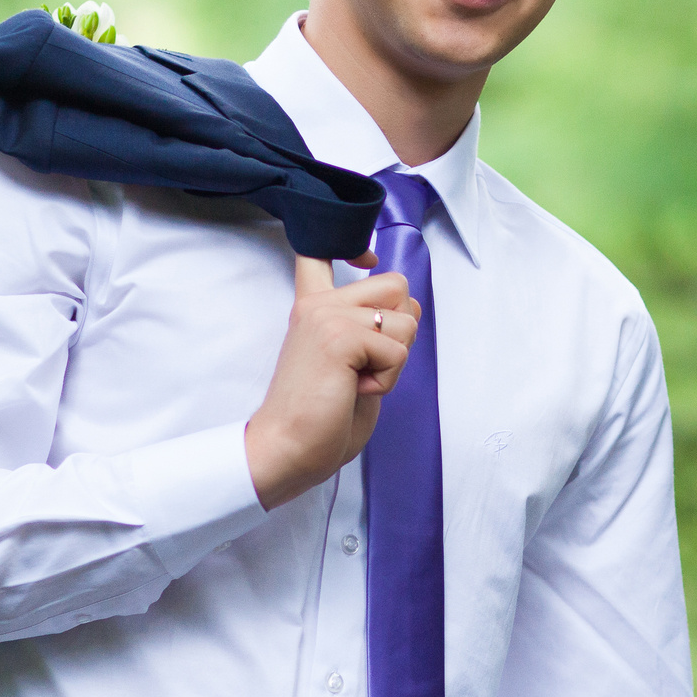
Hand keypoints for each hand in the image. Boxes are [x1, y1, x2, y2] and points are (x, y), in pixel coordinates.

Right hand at [245, 254, 421, 508]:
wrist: (288, 448)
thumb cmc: (319, 417)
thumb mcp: (351, 361)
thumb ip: (370, 329)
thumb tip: (409, 306)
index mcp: (314, 307)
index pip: (323, 252)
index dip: (356, 249)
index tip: (366, 260)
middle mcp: (319, 304)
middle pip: (397, 284)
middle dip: (399, 328)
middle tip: (367, 363)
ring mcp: (328, 316)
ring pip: (406, 320)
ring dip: (394, 361)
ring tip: (357, 380)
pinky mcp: (341, 337)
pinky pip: (398, 352)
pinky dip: (387, 380)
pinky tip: (355, 390)